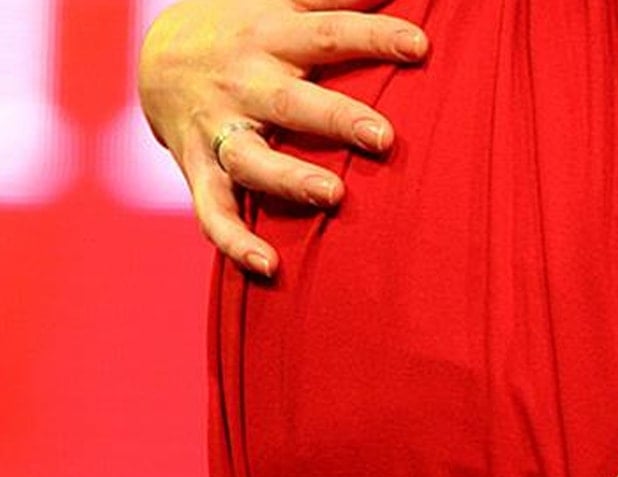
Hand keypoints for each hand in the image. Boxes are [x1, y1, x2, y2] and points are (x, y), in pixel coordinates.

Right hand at [136, 0, 428, 275]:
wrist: (155, 58)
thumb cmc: (245, 29)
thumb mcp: (282, 0)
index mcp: (269, 35)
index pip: (328, 33)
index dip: (373, 37)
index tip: (420, 45)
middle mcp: (242, 83)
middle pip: (290, 101)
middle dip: (336, 119)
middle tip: (384, 138)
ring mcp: (218, 131)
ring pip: (251, 160)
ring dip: (290, 180)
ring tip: (333, 196)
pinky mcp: (199, 171)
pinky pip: (213, 212)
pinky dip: (235, 241)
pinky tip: (270, 266)